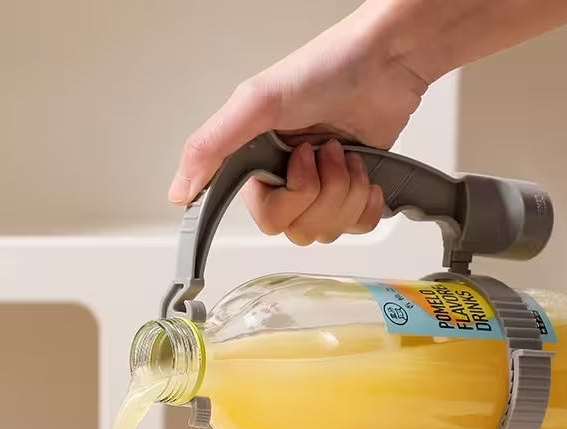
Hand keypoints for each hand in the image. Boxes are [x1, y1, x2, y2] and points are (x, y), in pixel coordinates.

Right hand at [168, 1, 431, 244]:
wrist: (387, 61)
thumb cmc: (326, 69)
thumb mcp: (256, 103)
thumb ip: (212, 147)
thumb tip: (179, 191)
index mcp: (260, 163)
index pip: (264, 216)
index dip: (285, 200)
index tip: (297, 175)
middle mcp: (289, 180)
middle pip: (298, 229)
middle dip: (319, 193)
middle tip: (324, 153)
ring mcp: (324, 189)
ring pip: (329, 230)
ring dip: (345, 192)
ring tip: (345, 154)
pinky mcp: (355, 191)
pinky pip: (357, 227)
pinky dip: (367, 203)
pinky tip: (366, 174)